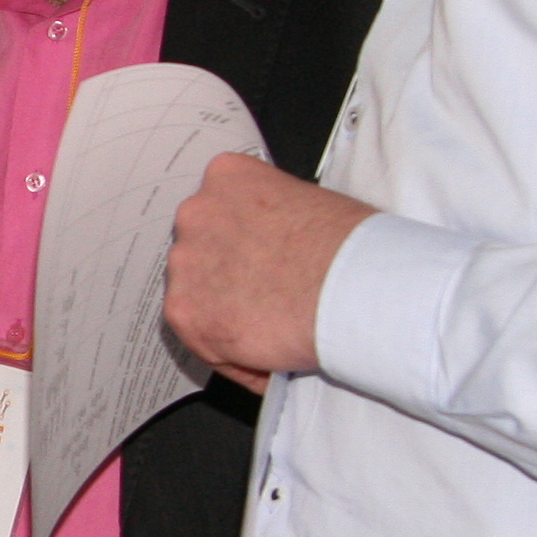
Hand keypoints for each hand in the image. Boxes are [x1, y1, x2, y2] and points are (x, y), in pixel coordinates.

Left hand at [163, 153, 376, 392]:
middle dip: (228, 275)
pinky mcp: (185, 313)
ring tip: (272, 331)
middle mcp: (196, 214)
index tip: (259, 258)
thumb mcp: (310, 203)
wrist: (351, 288)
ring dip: (227, 314)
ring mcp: (186, 264)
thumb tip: (275, 241)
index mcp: (227, 177)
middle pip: (202, 251)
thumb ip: (274, 218)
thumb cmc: (350, 247)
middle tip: (265, 296)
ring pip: (199, 296)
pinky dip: (233, 357)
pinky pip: (204, 341)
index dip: (241, 239)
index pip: (219, 209)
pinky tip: (266, 359)